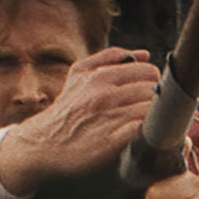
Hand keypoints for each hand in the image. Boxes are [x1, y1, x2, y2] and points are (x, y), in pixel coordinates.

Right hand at [0, 48, 156, 194]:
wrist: (42, 143)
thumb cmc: (67, 109)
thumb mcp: (79, 74)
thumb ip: (111, 58)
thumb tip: (143, 54)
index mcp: (98, 76)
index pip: (148, 72)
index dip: (154, 83)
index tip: (151, 94)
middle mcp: (102, 95)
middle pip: (153, 90)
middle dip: (156, 100)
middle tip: (153, 111)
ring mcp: (106, 119)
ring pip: (150, 110)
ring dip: (155, 118)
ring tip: (151, 125)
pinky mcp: (109, 143)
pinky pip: (141, 131)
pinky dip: (147, 133)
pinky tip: (143, 136)